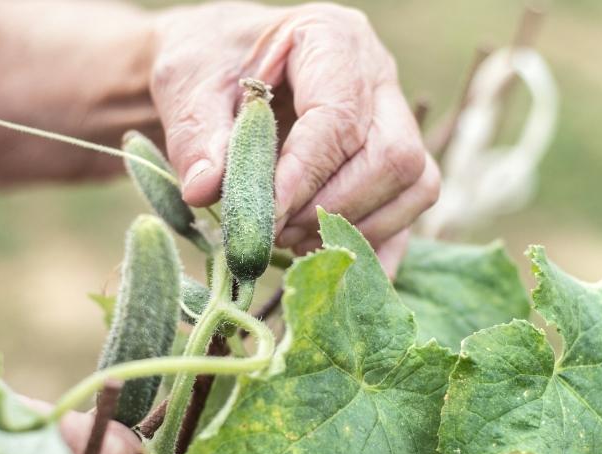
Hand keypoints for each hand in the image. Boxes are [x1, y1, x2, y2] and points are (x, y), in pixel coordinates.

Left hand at [151, 2, 438, 266]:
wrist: (216, 67)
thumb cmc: (206, 63)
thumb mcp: (187, 84)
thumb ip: (197, 135)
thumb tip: (206, 189)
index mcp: (332, 38)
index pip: (338, 117)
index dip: (305, 175)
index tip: (265, 214)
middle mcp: (378, 77)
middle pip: (394, 157)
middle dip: (334, 207)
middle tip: (276, 231)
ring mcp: (394, 120)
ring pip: (413, 185)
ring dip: (353, 228)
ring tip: (290, 239)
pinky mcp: (393, 163)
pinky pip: (408, 210)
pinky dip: (374, 248)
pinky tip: (330, 268)